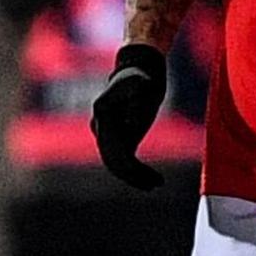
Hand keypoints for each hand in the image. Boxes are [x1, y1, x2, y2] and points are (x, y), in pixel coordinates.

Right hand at [88, 43, 166, 190]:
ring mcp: (107, 131)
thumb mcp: (142, 86)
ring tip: (155, 183)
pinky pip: (123, 156)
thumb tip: (131, 123)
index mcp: (103, 115)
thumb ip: (135, 103)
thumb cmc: (142, 77)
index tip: (148, 176)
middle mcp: (100, 126)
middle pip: (112, 160)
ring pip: (115, 161)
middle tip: (154, 185)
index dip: (130, 167)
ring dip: (134, 175)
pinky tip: (151, 177)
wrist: (139, 70)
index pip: (113, 150)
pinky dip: (135, 169)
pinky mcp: (118, 134)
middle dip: (132, 176)